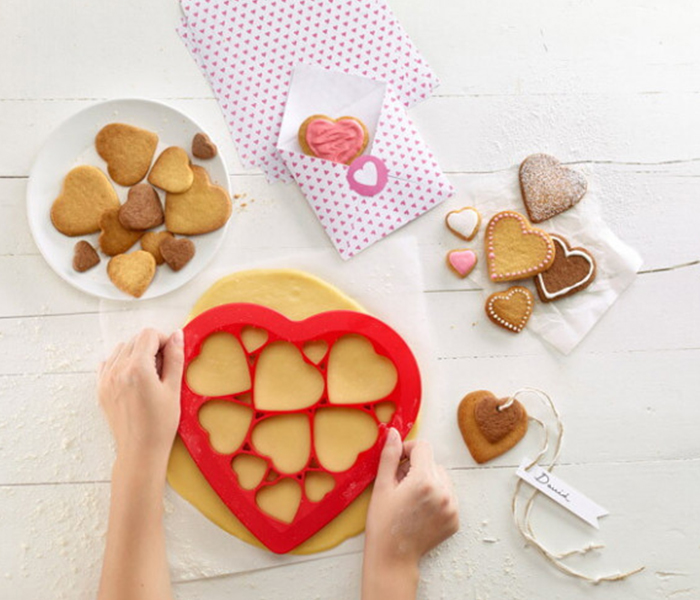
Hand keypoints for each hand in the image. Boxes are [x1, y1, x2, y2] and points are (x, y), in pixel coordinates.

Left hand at [98, 328, 184, 466]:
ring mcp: (106, 379)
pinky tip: (133, 378)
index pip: (148, 335)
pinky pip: (108, 363)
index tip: (170, 355)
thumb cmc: (160, 424)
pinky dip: (121, 364)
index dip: (163, 340)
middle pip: (135, 340)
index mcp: (137, 368)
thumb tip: (176, 335)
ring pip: (121, 349)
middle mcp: (117, 370)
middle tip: (162, 368)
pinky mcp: (101, 389)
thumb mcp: (173, 389)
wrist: (140, 450)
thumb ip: (175, 358)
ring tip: (148, 375)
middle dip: (151, 347)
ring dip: (136, 354)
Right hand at [362, 429, 458, 599]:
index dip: (407, 450)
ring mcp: (452, 507)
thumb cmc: (383, 523)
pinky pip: (448, 495)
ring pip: (441, 478)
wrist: (392, 558)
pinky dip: (436, 497)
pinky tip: (420, 509)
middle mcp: (443, 492)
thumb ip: (389, 456)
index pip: (422, 447)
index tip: (396, 463)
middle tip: (400, 486)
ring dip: (428, 481)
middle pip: (432, 462)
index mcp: (424, 480)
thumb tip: (393, 432)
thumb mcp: (381, 486)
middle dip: (416, 467)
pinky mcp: (455, 519)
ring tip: (410, 498)